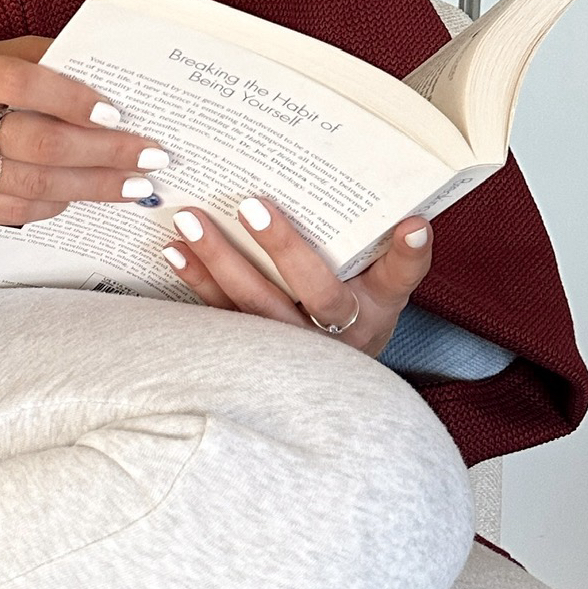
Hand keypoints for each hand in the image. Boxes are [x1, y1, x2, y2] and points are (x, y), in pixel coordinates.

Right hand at [0, 37, 169, 225]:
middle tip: (149, 157)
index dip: (74, 99)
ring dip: (91, 186)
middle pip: (38, 143)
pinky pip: (11, 210)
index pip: (24, 84)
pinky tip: (80, 195)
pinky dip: (53, 204)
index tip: (118, 114)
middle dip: (104, 153)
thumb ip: (38, 61)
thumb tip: (109, 76)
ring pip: (32, 183)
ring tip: (131, 184)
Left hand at [160, 196, 432, 357]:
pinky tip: (174, 251)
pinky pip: (221, 314)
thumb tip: (413, 218)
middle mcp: (337, 332)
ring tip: (190, 220)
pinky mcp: (250, 348)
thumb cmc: (356, 314)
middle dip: (283, 248)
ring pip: (255, 304)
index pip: (398, 278)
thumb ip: (392, 254)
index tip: (411, 224)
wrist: (329, 382)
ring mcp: (291, 344)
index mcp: (376, 308)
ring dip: (220, 261)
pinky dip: (197, 281)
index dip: (407, 254)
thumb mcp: (381, 288)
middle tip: (252, 206)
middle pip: (314, 291)